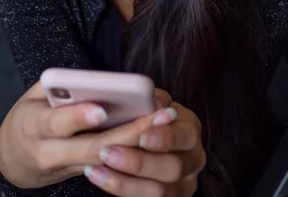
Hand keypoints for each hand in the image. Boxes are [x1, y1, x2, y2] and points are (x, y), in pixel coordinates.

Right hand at [0, 83, 189, 190]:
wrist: (13, 160)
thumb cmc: (28, 117)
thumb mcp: (32, 96)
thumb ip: (58, 86)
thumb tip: (92, 79)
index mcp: (33, 126)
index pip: (55, 124)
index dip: (78, 117)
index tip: (101, 109)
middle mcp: (50, 154)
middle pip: (93, 148)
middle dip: (128, 133)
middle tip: (159, 115)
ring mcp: (67, 170)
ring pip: (107, 163)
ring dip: (139, 145)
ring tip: (165, 124)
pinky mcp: (83, 177)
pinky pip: (111, 172)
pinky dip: (134, 158)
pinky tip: (159, 143)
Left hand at [85, 98, 205, 196]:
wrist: (142, 139)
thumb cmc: (145, 114)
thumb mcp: (152, 102)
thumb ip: (150, 100)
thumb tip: (147, 100)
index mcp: (191, 129)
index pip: (185, 135)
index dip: (166, 137)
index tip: (142, 135)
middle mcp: (193, 159)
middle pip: (174, 167)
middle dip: (140, 162)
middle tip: (107, 152)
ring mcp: (182, 184)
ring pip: (159, 190)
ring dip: (124, 180)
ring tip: (95, 167)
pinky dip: (120, 188)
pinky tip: (99, 176)